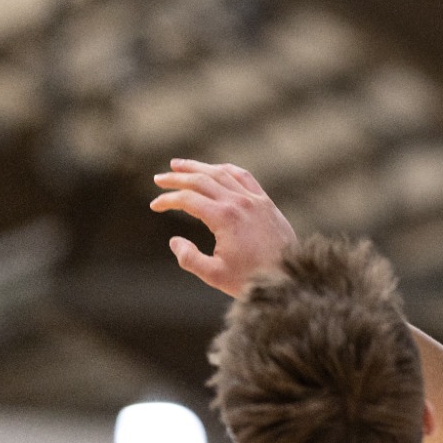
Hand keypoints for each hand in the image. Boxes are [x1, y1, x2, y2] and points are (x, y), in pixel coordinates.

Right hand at [150, 159, 297, 298]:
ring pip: (222, 173)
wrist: (288, 275)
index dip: (168, 200)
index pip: (188, 199)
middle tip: (159, 178)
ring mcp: (255, 199)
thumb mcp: (213, 274)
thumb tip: (174, 240)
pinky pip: (244, 176)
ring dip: (199, 167)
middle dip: (178, 177)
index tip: (154, 206)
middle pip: (202, 180)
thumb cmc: (250, 277)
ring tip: (180, 165)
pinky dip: (226, 169)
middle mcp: (239, 202)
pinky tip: (215, 169)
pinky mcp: (266, 202)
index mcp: (224, 217)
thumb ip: (189, 258)